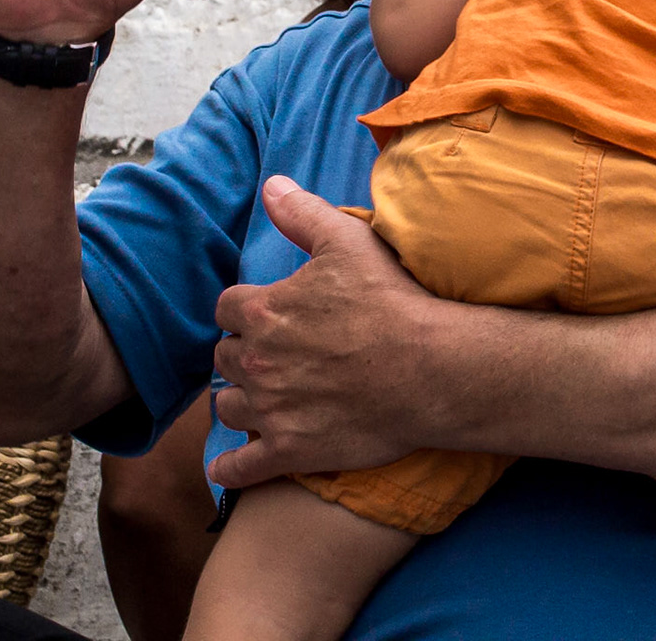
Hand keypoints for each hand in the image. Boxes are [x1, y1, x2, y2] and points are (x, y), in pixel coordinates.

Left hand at [207, 178, 451, 487]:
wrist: (431, 369)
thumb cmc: (392, 301)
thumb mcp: (348, 241)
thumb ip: (302, 214)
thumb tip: (270, 185)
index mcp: (264, 312)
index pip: (227, 309)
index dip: (245, 310)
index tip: (264, 314)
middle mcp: (257, 363)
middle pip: (225, 359)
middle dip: (244, 355)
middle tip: (271, 355)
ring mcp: (271, 411)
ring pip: (228, 408)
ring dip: (240, 402)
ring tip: (261, 399)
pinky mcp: (290, 451)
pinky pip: (240, 469)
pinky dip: (231, 469)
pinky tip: (227, 467)